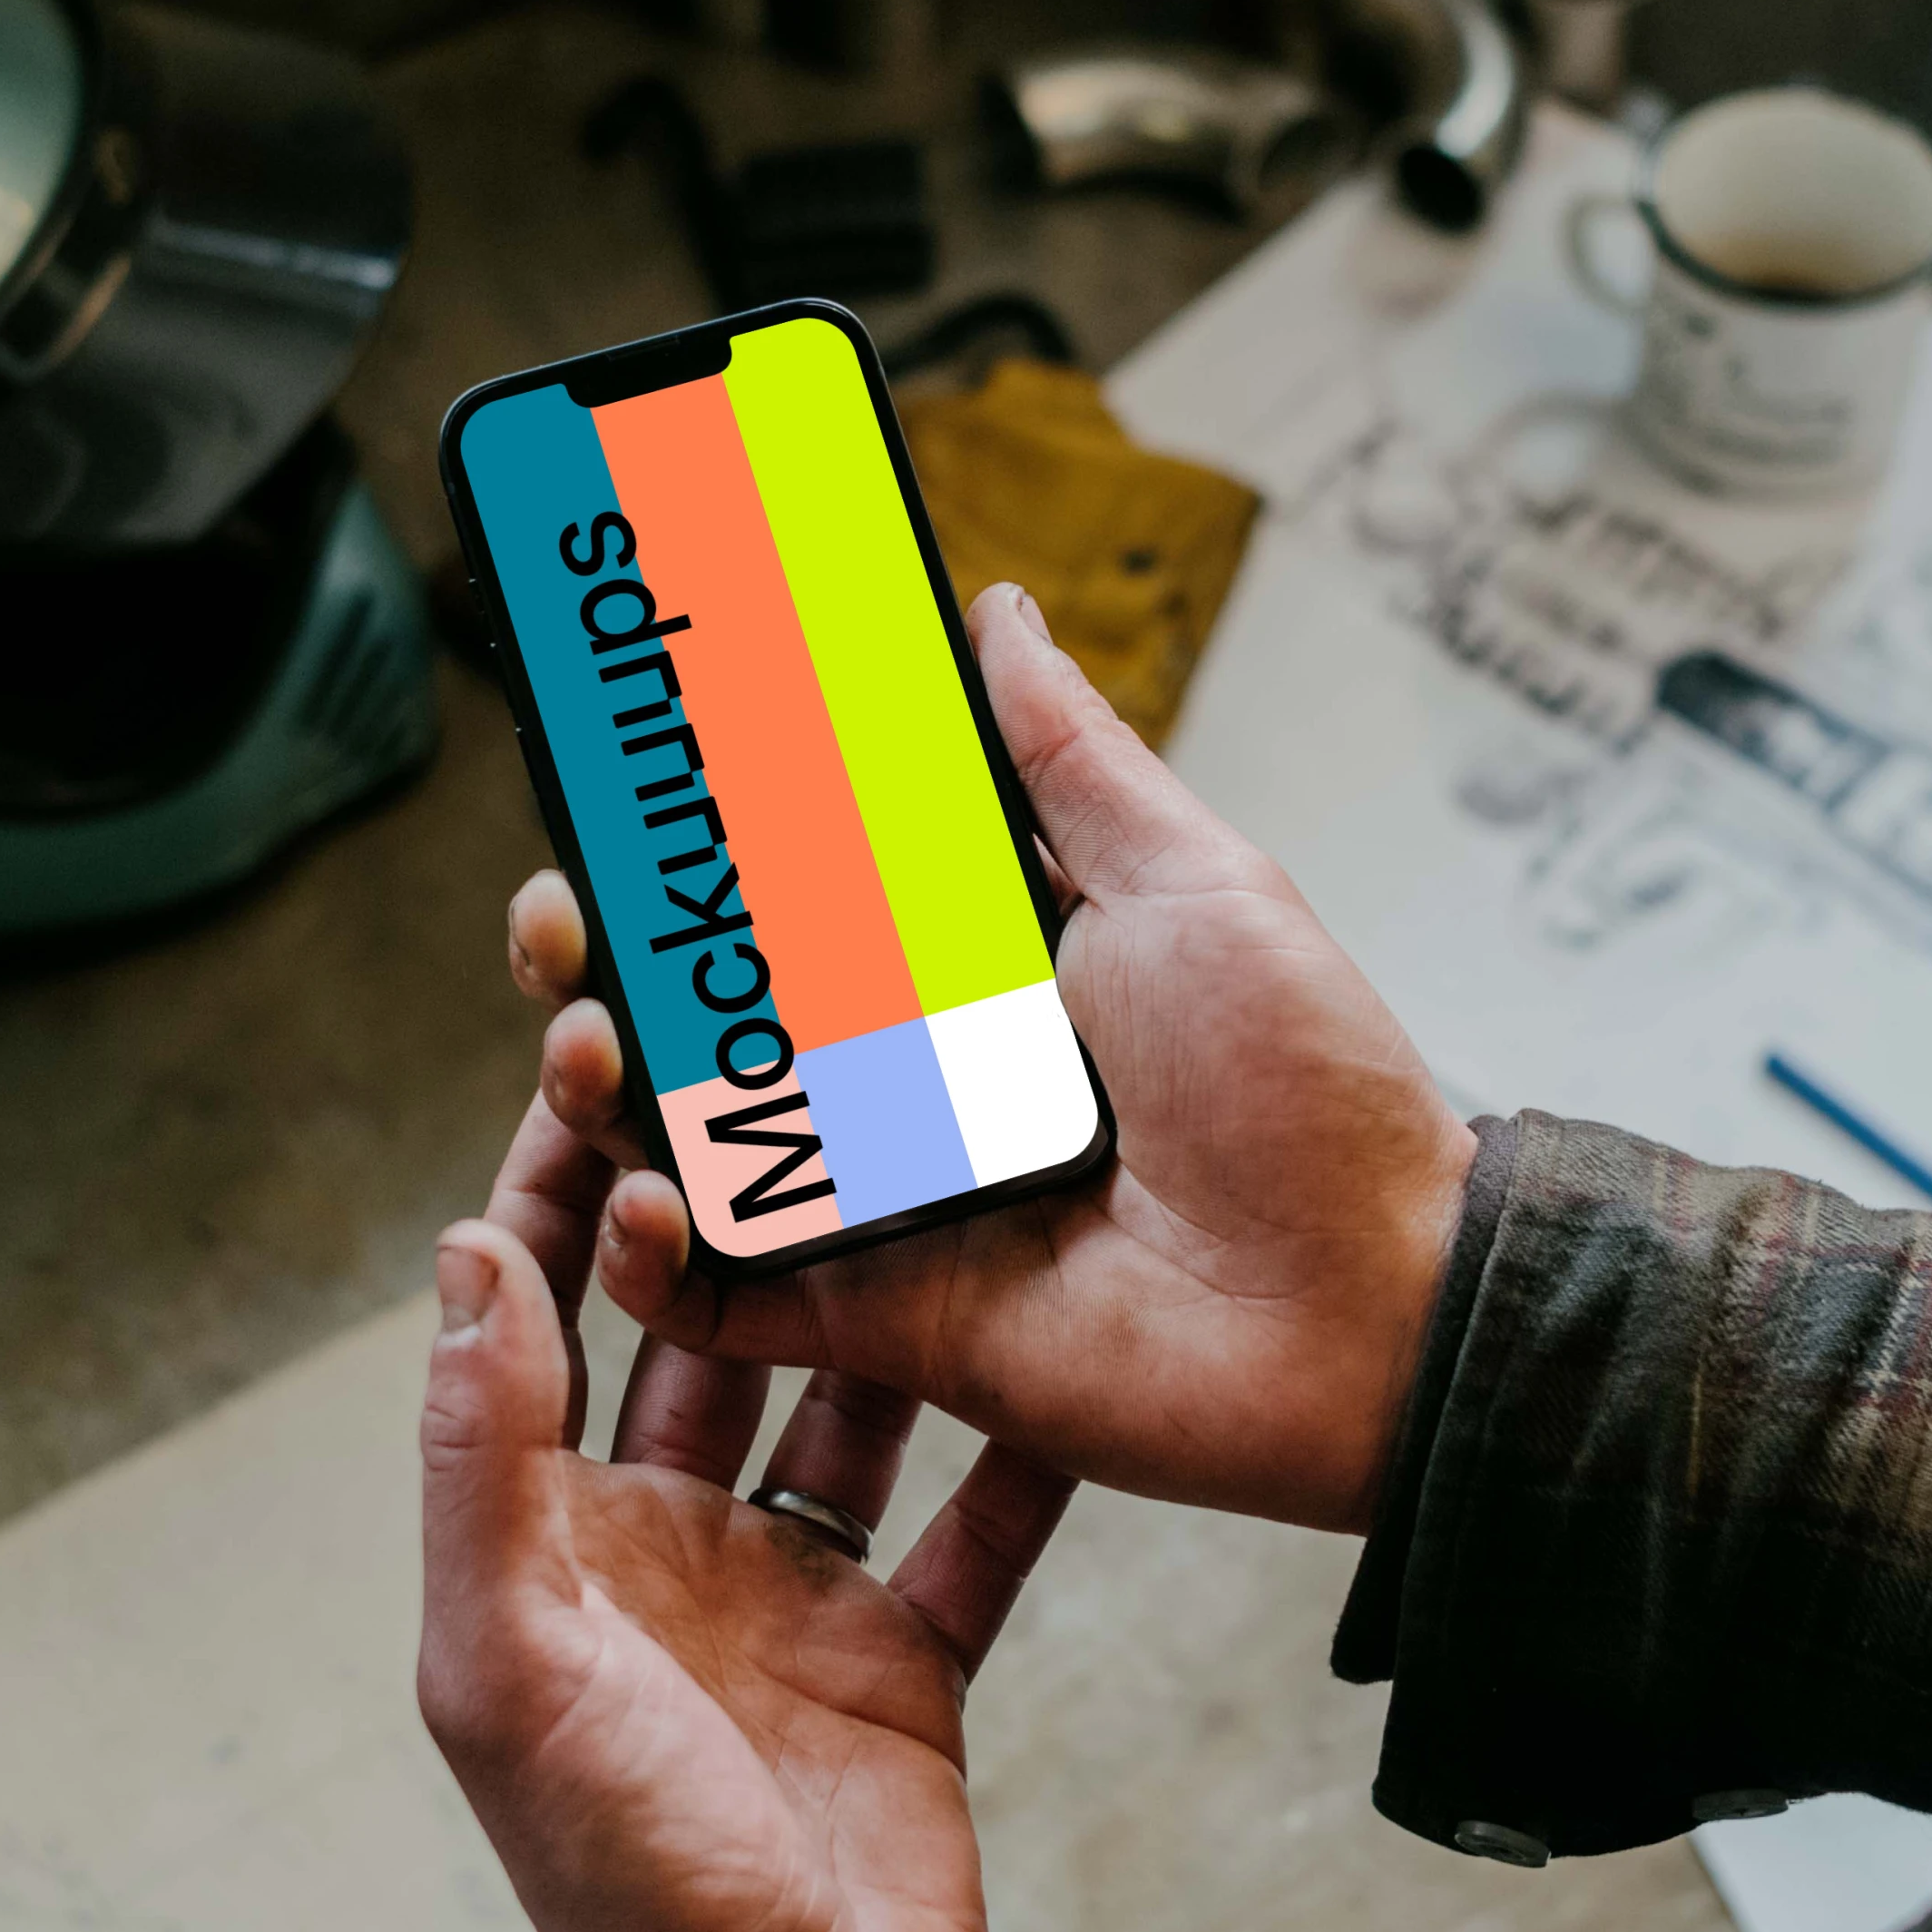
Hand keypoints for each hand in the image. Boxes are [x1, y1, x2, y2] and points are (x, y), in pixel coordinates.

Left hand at [418, 1096, 1077, 1931]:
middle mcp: (667, 1548)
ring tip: (939, 1163)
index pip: (543, 1318)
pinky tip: (1073, 1347)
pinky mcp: (905, 1655)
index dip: (561, 1186)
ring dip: (888, 1297)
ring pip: (850, 1400)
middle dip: (739, 1207)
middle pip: (705, 1333)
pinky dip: (1027, 1449)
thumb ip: (483, 1455)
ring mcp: (790, 1595)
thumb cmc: (614, 1873)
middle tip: (790, 1073)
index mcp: (552, 1541)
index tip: (596, 1048)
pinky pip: (979, 1526)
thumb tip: (460, 1257)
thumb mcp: (508, 1657)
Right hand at [509, 584, 1478, 1532]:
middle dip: (612, 954)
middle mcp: (914, 1078)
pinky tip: (645, 1191)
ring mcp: (888, 1201)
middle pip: (714, 1007)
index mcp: (977, 967)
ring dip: (605, 1084)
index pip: (798, 889)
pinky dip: (658, 1250)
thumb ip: (1069, 758)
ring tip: (585, 1039)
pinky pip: (727, 1290)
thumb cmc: (1306, 1094)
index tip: (619, 778)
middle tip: (565, 911)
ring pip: (692, 1136)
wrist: (1366, 1308)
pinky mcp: (879, 1319)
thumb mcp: (1190, 881)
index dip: (699, 844)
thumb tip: (998, 612)